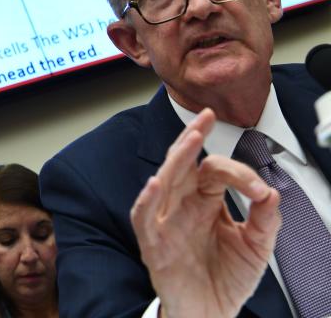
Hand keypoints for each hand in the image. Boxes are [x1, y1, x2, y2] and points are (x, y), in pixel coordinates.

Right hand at [131, 108, 279, 317]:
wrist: (210, 315)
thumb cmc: (226, 281)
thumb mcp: (256, 249)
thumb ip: (265, 220)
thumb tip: (272, 192)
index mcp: (206, 202)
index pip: (216, 171)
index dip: (240, 174)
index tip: (261, 192)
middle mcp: (183, 206)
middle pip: (183, 165)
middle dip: (192, 139)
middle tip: (206, 117)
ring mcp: (165, 222)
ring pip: (164, 181)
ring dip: (174, 160)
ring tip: (188, 140)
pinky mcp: (153, 243)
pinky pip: (144, 216)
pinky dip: (147, 199)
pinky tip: (156, 183)